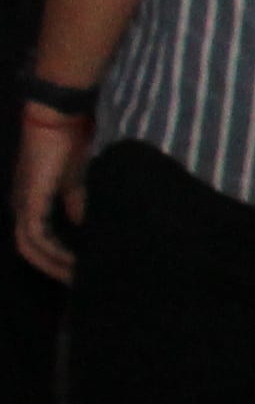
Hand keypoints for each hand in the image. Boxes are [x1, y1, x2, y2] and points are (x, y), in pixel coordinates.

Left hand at [11, 105, 82, 281]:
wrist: (59, 120)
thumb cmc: (70, 144)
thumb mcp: (79, 181)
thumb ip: (77, 203)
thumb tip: (82, 224)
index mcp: (32, 201)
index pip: (38, 239)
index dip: (56, 258)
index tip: (83, 271)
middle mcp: (22, 206)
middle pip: (30, 250)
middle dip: (54, 269)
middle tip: (80, 284)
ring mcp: (23, 205)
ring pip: (29, 248)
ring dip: (53, 265)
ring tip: (78, 277)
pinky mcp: (30, 202)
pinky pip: (36, 237)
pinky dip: (53, 252)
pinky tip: (74, 260)